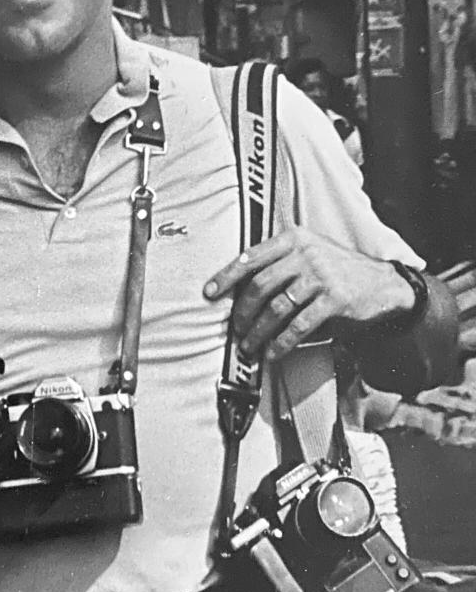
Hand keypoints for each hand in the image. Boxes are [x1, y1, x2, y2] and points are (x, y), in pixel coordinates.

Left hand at [203, 226, 413, 361]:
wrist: (382, 284)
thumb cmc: (336, 271)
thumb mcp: (308, 254)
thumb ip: (278, 263)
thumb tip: (238, 289)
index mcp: (293, 239)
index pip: (250, 256)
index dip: (226, 276)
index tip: (209, 293)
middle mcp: (305, 253)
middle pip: (260, 284)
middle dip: (242, 311)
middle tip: (235, 329)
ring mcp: (321, 275)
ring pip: (276, 307)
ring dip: (258, 331)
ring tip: (249, 346)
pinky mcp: (335, 298)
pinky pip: (299, 324)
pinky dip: (281, 342)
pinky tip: (273, 352)